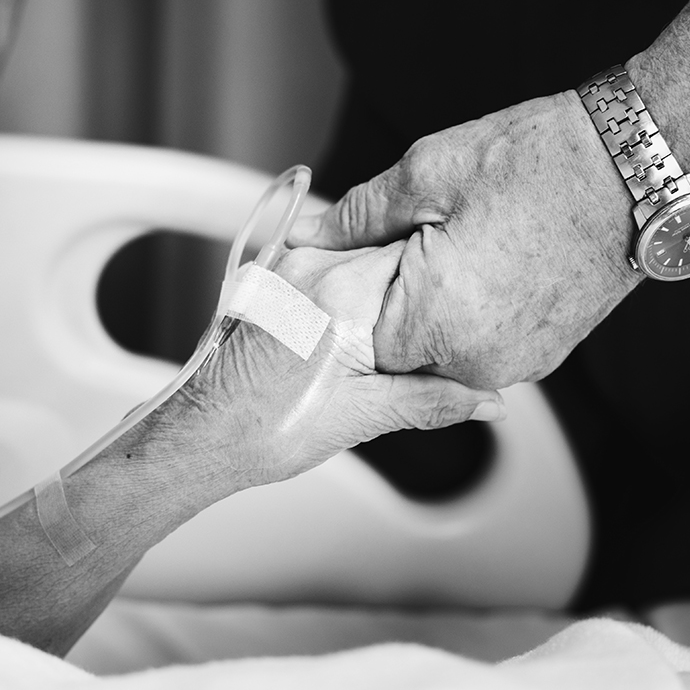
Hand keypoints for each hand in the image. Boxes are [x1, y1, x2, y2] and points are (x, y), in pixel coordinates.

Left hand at [157, 243, 503, 487]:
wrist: (201, 436)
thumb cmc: (264, 430)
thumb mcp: (362, 417)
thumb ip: (431, 399)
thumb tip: (487, 400)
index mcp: (343, 293)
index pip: (420, 259)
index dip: (449, 282)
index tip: (466, 309)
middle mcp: (313, 268)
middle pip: (394, 253)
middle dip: (421, 287)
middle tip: (437, 333)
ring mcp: (291, 269)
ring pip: (364, 258)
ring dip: (389, 289)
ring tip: (392, 340)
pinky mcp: (277, 280)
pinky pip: (334, 267)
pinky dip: (358, 291)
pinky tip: (358, 332)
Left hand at [287, 91, 642, 389]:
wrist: (637, 165)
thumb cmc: (539, 162)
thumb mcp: (426, 174)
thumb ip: (354, 218)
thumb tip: (309, 236)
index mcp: (436, 323)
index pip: (354, 341)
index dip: (349, 295)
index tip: (360, 255)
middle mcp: (477, 361)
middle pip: (397, 352)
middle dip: (389, 302)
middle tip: (412, 238)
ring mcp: (517, 364)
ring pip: (440, 350)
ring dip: (431, 308)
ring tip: (457, 242)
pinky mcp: (544, 354)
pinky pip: (480, 346)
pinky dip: (469, 312)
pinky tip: (485, 261)